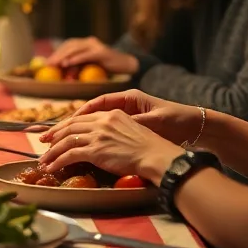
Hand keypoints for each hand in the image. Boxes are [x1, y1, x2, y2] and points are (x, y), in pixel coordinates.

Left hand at [36, 110, 183, 180]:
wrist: (156, 155)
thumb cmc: (150, 147)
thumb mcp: (131, 129)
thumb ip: (113, 129)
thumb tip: (102, 139)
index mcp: (110, 114)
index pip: (81, 118)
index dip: (66, 125)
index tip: (56, 131)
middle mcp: (102, 121)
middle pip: (70, 126)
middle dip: (53, 135)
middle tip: (43, 142)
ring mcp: (97, 135)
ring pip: (66, 141)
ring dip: (52, 152)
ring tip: (44, 160)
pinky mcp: (95, 150)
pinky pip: (69, 155)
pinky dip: (57, 161)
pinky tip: (52, 167)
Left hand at [46, 36, 138, 74]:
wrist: (125, 65)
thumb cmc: (106, 68)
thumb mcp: (89, 66)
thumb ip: (77, 66)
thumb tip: (61, 73)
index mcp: (85, 43)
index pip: (68, 46)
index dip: (57, 52)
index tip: (47, 62)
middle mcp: (89, 42)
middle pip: (70, 46)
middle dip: (58, 55)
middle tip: (49, 64)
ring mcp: (96, 45)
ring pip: (76, 49)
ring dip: (65, 56)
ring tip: (56, 64)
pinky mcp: (102, 52)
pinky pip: (87, 54)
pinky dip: (77, 58)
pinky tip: (68, 63)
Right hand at [67, 90, 203, 144]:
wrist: (195, 127)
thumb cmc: (176, 120)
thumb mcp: (155, 121)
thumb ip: (134, 122)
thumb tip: (113, 126)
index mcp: (129, 99)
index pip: (98, 103)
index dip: (79, 113)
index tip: (66, 123)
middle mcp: (124, 106)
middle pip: (90, 114)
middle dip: (69, 125)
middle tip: (51, 136)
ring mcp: (125, 118)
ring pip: (93, 124)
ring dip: (76, 133)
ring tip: (58, 142)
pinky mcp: (129, 128)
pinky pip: (103, 133)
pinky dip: (90, 139)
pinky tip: (79, 148)